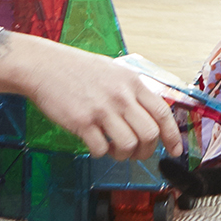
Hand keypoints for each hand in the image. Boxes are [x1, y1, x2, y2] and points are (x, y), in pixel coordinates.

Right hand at [0, 33, 183, 159]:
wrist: (45, 66)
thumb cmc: (78, 69)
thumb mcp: (114, 72)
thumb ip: (133, 91)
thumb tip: (151, 115)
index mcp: (132, 83)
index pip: (163, 113)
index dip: (173, 136)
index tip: (176, 150)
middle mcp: (121, 96)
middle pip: (149, 134)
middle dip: (147, 150)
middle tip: (138, 153)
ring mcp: (102, 109)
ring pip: (129, 145)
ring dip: (124, 155)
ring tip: (115, 149)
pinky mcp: (82, 122)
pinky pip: (101, 149)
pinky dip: (101, 153)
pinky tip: (95, 144)